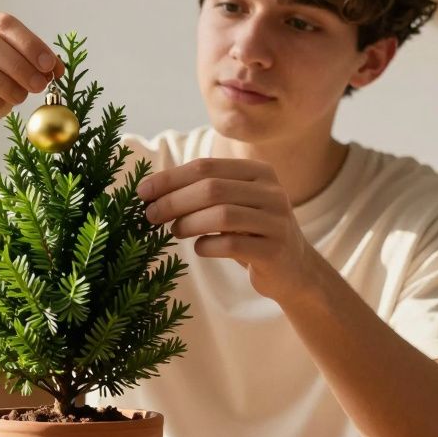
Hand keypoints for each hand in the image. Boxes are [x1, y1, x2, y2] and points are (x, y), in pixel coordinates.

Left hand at [136, 157, 319, 304]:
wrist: (294, 269)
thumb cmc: (251, 233)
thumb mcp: (234, 204)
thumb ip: (204, 191)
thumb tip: (152, 190)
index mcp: (259, 172)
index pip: (206, 166)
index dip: (170, 178)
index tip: (143, 192)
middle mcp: (271, 192)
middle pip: (211, 189)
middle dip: (173, 201)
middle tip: (151, 215)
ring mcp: (276, 221)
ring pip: (221, 215)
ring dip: (188, 223)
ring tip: (175, 231)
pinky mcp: (274, 251)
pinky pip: (231, 245)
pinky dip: (206, 246)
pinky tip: (200, 248)